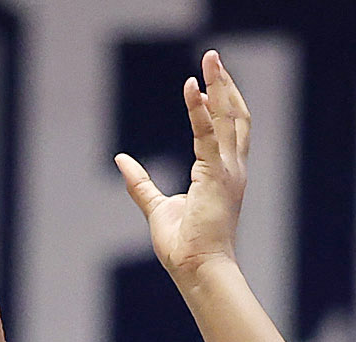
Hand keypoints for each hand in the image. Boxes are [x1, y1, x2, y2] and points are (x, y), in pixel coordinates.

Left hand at [116, 50, 249, 284]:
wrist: (197, 271)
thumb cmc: (183, 248)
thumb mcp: (157, 207)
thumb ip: (140, 182)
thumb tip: (120, 159)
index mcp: (223, 175)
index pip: (227, 131)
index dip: (217, 105)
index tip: (202, 84)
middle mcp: (231, 169)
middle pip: (236, 117)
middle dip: (226, 85)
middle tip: (213, 57)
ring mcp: (228, 172)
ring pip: (230, 117)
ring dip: (221, 85)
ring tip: (210, 59)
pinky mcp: (217, 176)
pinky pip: (208, 133)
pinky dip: (199, 109)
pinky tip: (191, 88)